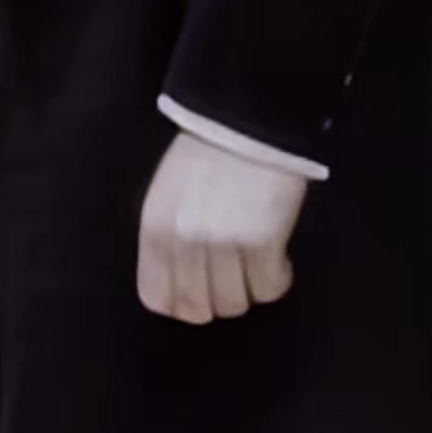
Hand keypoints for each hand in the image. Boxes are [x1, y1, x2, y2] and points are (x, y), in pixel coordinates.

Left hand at [136, 130, 306, 323]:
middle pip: (198, 308)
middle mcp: (184, 241)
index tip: (198, 295)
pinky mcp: (263, 243)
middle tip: (232, 277)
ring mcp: (224, 244)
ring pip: (236, 304)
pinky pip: (269, 289)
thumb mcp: (166, 196)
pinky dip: (276, 281)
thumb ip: (165, 241)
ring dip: (247, 290)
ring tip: (254, 264)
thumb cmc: (202, 158)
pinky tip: (277, 259)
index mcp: (154, 228)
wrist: (245, 124)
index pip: (156, 297)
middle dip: (216, 301)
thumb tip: (176, 291)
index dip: (179, 305)